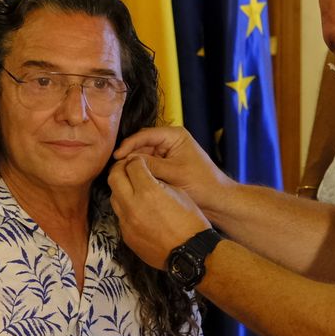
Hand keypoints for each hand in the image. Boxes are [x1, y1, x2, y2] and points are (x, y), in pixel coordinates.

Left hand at [107, 154, 211, 269]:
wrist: (191, 253)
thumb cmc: (190, 221)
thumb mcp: (178, 192)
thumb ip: (157, 180)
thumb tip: (144, 174)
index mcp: (149, 191)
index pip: (132, 165)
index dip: (137, 160)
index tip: (140, 162)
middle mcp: (133, 205)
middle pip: (114, 177)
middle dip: (121, 169)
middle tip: (128, 169)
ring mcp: (127, 223)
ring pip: (113, 197)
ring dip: (120, 189)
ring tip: (132, 189)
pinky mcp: (126, 236)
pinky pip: (120, 216)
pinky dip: (125, 208)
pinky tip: (137, 209)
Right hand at [112, 126, 232, 212]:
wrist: (217, 200)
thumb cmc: (202, 184)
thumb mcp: (174, 173)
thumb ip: (150, 165)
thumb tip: (126, 162)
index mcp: (174, 135)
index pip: (145, 135)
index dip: (129, 145)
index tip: (117, 157)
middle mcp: (170, 141)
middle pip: (142, 144)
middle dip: (130, 155)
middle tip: (116, 168)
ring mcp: (167, 153)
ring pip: (143, 155)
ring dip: (134, 165)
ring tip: (122, 175)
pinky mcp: (166, 165)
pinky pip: (148, 165)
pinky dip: (141, 172)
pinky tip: (132, 180)